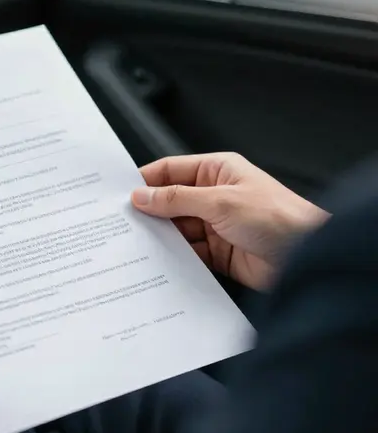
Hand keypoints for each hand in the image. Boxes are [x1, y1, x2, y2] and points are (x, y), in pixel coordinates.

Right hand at [131, 153, 328, 290]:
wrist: (312, 259)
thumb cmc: (278, 218)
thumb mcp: (220, 201)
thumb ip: (177, 199)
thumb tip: (142, 195)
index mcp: (217, 171)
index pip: (170, 170)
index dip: (145, 181)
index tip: (119, 194)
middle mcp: (214, 195)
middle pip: (170, 201)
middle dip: (149, 212)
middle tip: (121, 222)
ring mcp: (216, 225)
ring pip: (176, 229)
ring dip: (160, 237)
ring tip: (135, 244)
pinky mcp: (219, 253)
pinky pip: (187, 253)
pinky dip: (173, 258)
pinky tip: (157, 262)